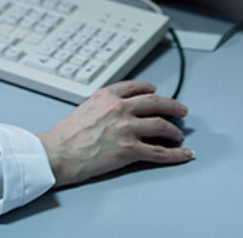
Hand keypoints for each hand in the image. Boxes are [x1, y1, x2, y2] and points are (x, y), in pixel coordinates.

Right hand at [37, 80, 192, 187]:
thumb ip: (101, 106)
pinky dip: (175, 154)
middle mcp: (120, 108)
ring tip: (179, 135)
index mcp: (108, 96)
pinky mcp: (129, 149)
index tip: (156, 92)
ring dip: (174, 131)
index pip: (136, 87)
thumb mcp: (84, 108)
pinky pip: (159, 152)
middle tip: (181, 110)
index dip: (149, 90)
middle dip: (173, 106)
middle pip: (156, 103)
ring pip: (161, 125)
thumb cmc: (65, 135)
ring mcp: (126, 128)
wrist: (57, 152)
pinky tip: (184, 154)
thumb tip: (109, 113)